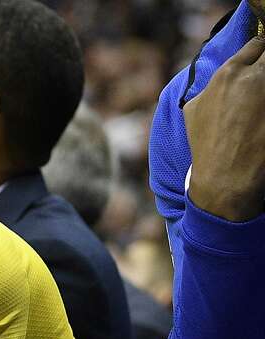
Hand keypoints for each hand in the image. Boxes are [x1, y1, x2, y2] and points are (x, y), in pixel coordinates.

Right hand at [185, 34, 264, 221]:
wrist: (226, 177)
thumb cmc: (206, 146)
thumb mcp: (194, 111)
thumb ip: (209, 87)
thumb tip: (217, 81)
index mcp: (228, 74)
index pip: (257, 46)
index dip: (260, 54)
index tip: (261, 63)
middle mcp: (255, 77)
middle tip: (261, 88)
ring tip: (260, 106)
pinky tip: (263, 123)